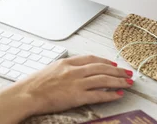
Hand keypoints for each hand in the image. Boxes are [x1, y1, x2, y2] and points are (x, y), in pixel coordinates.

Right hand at [10, 55, 133, 115]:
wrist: (28, 94)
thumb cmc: (34, 84)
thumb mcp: (50, 70)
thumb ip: (63, 69)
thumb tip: (74, 71)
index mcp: (66, 62)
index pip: (91, 59)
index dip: (105, 61)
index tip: (113, 65)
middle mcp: (74, 71)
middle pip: (101, 68)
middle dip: (117, 71)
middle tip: (128, 73)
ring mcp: (76, 83)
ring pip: (104, 80)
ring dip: (119, 81)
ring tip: (129, 83)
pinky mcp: (77, 96)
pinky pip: (99, 95)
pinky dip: (111, 95)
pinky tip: (119, 95)